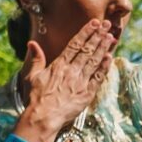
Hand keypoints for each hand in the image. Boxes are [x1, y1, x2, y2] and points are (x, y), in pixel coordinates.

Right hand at [15, 19, 115, 141]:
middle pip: (88, 50)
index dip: (86, 32)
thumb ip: (35, 59)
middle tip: (107, 25)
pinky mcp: (87, 94)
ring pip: (95, 61)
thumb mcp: (31, 76)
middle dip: (98, 36)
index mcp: (59, 65)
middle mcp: (72, 71)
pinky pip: (98, 78)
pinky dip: (104, 67)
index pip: (75, 44)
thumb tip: (32, 43)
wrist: (43, 118)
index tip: (94, 23)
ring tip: (110, 36)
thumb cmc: (36, 98)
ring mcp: (81, 82)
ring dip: (103, 48)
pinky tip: (109, 58)